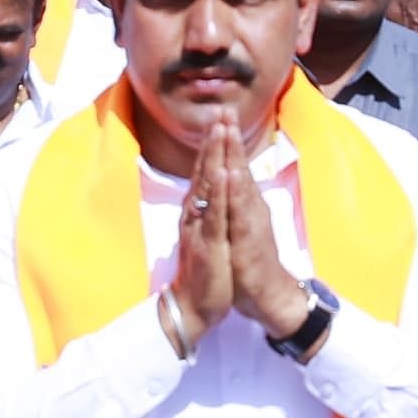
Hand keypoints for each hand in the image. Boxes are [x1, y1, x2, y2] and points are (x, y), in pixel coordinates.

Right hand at [165, 125, 240, 344]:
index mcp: (198, 211)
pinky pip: (214, 213)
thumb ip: (206, 212)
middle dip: (214, 140)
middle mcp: (195, 213)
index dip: (213, 144)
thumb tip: (208, 192)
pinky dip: (218, 191)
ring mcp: (201, 226)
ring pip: (207, 185)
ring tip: (220, 130)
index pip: (205, 171)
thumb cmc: (204, 272)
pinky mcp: (209, 242)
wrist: (194, 305)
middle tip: (221, 111)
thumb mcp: (206, 235)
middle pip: (205, 170)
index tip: (220, 118)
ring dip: (214, 156)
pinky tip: (223, 172)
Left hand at [211, 126, 314, 335]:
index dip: (226, 142)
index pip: (233, 167)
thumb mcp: (240, 229)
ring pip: (239, 183)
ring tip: (227, 130)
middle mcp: (249, 207)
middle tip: (224, 109)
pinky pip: (240, 212)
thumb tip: (229, 185)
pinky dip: (235, 192)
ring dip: (233, 155)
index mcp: (244, 204)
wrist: (269, 295)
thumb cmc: (252, 263)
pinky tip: (232, 174)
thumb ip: (235, 206)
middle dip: (230, 138)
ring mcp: (250, 221)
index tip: (219, 115)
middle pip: (238, 167)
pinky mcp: (248, 239)